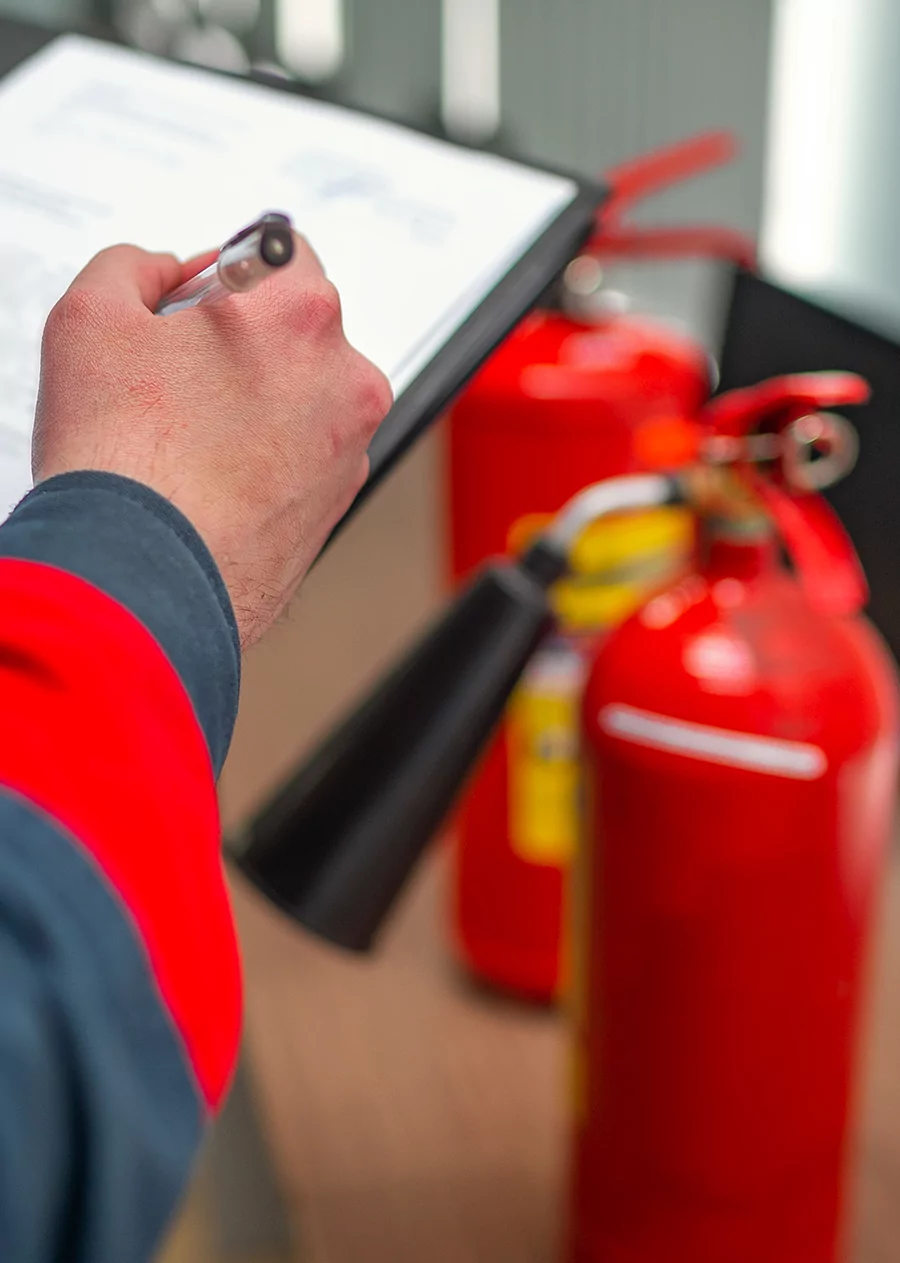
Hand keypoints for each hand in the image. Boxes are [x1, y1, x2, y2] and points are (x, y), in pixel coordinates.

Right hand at [32, 239, 391, 647]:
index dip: (229, 271)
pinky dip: (271, 457)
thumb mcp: (90, 316)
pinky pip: (308, 455)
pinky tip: (213, 477)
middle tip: (181, 376)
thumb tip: (161, 270)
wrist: (146, 580)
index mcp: (301, 313)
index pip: (282, 251)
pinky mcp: (340, 503)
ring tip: (190, 438)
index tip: (199, 299)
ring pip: (305, 395)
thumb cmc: (125, 460)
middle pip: (299, 327)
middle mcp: (346, 378)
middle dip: (246, 339)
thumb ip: (133, 265)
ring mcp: (350, 447)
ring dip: (260, 400)